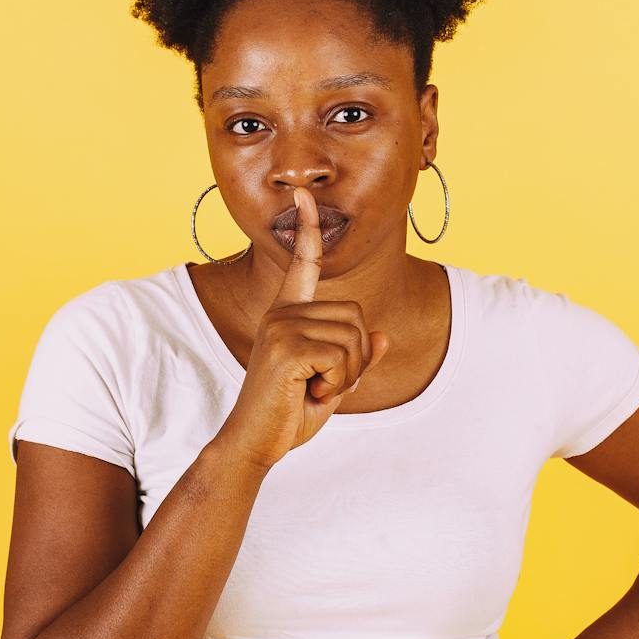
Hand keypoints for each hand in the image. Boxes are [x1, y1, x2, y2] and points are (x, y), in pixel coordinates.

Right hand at [214, 185, 390, 468]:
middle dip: (356, 358)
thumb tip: (383, 336)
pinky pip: (342, 356)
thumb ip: (356, 358)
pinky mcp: (286, 347)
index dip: (308, 228)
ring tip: (314, 390)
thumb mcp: (333, 383)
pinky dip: (337, 383)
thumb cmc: (289, 414)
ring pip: (353, 337)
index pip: (303, 263)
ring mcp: (281, 327)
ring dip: (347, 374)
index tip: (305, 195)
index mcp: (288, 314)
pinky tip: (310, 394)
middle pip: (356, 315)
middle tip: (324, 384)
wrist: (255, 443)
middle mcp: (282, 313)